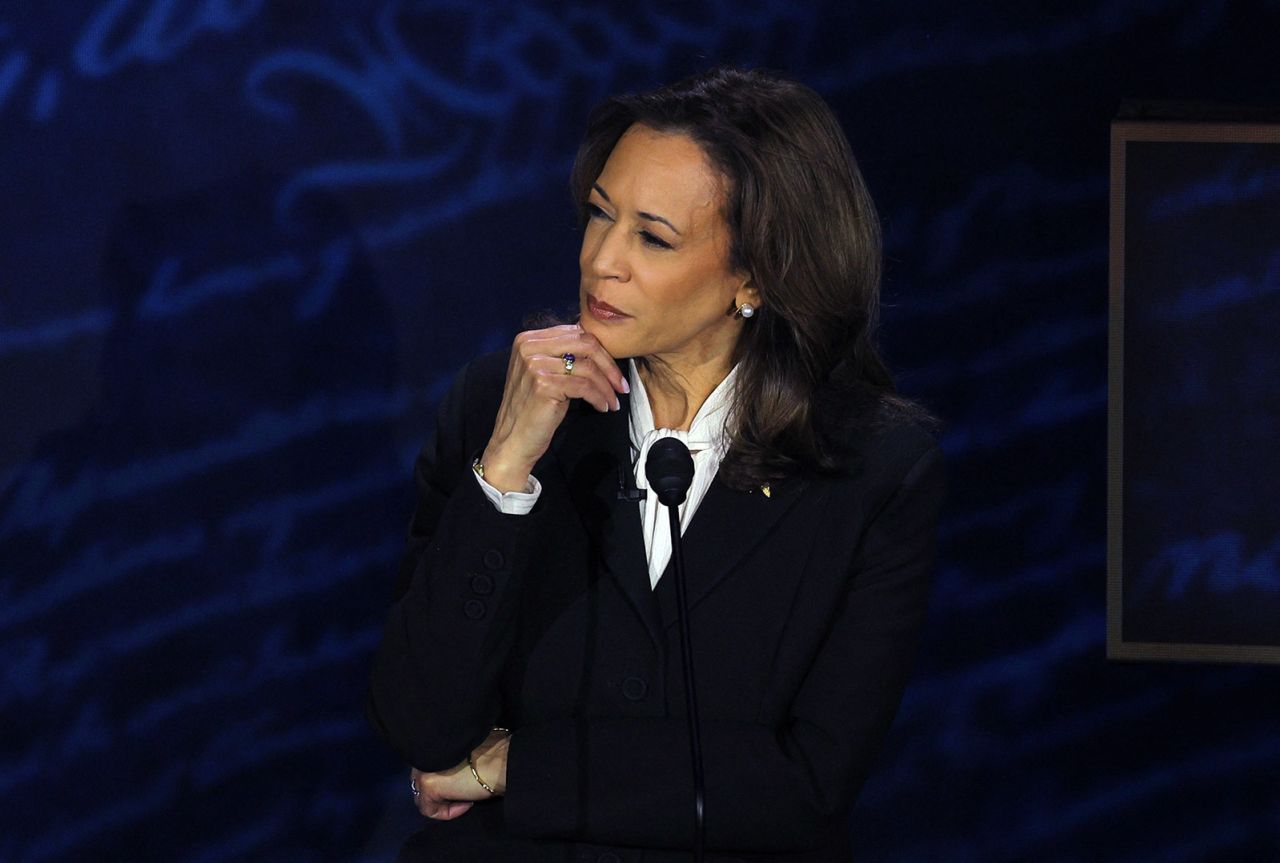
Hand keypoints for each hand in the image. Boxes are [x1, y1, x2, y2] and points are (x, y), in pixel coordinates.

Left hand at [410, 729, 510, 820]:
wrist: (499, 761)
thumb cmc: (492, 755)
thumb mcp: (467, 754)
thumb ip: (452, 759)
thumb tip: (452, 771)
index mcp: (434, 743)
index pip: (427, 767)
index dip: (443, 777)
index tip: (464, 781)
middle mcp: (423, 754)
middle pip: (420, 782)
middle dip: (439, 791)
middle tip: (461, 793)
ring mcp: (422, 769)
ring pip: (422, 797)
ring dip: (443, 802)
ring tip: (466, 799)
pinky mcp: (427, 785)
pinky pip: (429, 809)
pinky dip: (447, 813)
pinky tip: (467, 804)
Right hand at [482, 324, 628, 490]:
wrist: (512, 440)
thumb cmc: (532, 409)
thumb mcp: (543, 373)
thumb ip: (561, 354)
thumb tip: (599, 347)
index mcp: (527, 339)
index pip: (576, 333)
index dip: (601, 351)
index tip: (614, 371)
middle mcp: (529, 347)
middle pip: (585, 344)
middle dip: (609, 366)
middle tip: (621, 386)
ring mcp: (534, 364)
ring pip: (587, 368)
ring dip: (607, 387)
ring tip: (613, 401)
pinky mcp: (543, 384)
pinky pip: (584, 386)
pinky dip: (599, 397)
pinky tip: (603, 407)